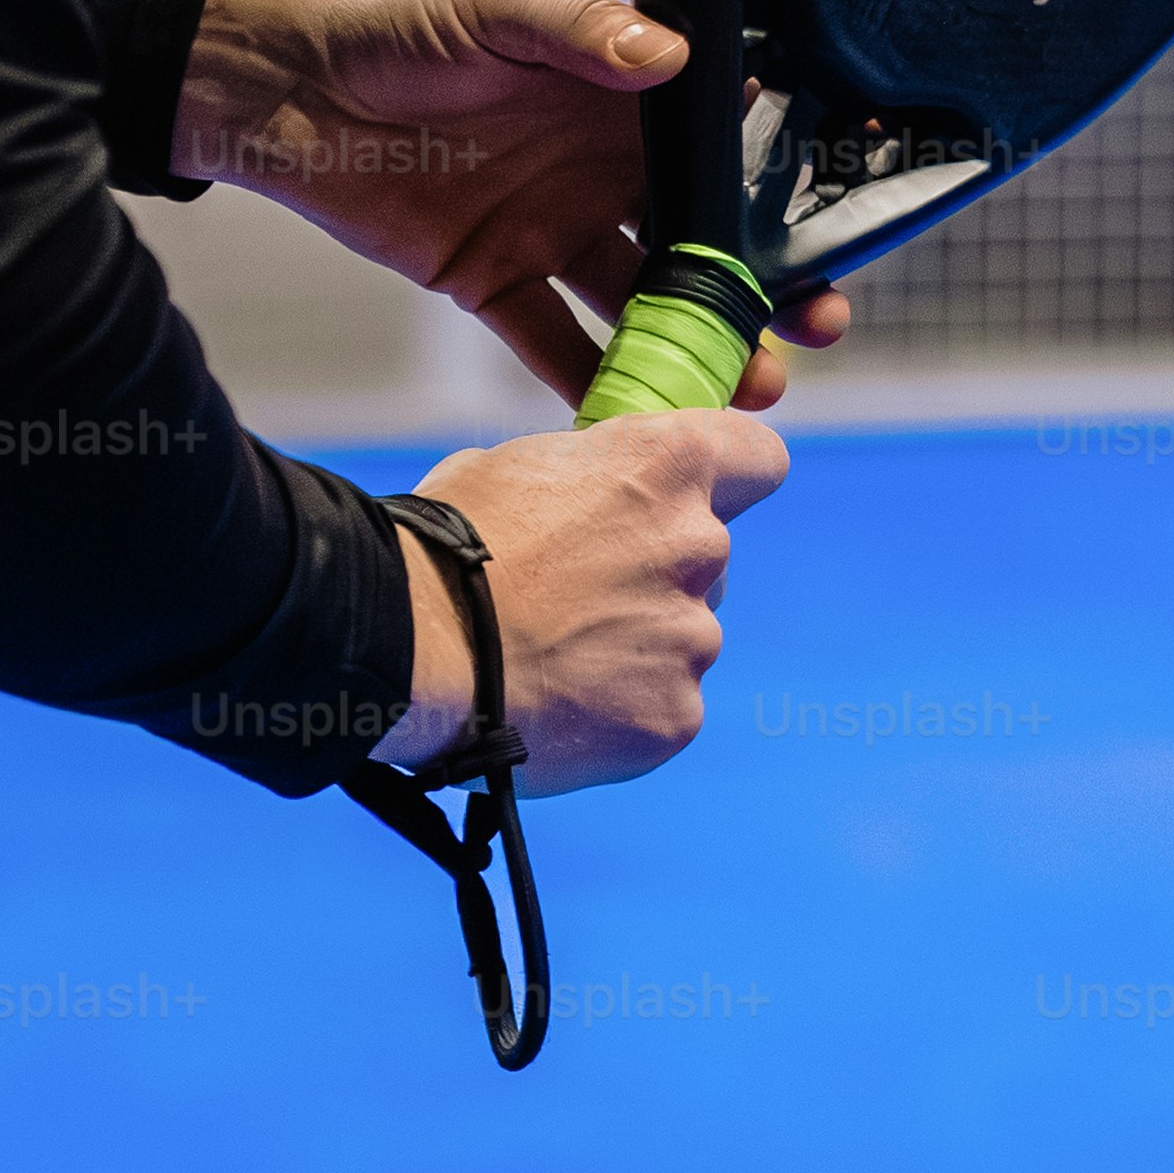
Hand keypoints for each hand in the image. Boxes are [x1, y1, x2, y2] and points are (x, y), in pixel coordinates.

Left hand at [170, 0, 852, 404]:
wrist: (281, 79)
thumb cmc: (391, 17)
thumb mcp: (492, 7)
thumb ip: (578, 34)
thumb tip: (668, 59)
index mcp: (618, 97)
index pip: (719, 151)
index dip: (779, 195)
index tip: (830, 238)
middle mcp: (599, 168)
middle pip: (701, 239)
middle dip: (760, 290)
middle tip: (810, 334)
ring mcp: (551, 228)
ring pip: (642, 302)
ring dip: (694, 346)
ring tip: (745, 385)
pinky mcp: (492, 279)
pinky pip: (552, 343)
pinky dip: (590, 384)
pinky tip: (632, 419)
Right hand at [372, 410, 788, 795]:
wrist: (414, 652)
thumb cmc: (443, 548)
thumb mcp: (513, 466)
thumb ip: (583, 476)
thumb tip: (587, 497)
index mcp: (666, 466)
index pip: (758, 457)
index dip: (731, 475)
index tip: (692, 496)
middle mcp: (699, 548)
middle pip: (708, 557)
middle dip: (656, 572)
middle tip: (575, 596)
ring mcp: (693, 638)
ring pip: (683, 637)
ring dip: (634, 645)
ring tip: (550, 659)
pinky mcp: (675, 715)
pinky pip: (663, 707)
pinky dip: (620, 710)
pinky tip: (557, 706)